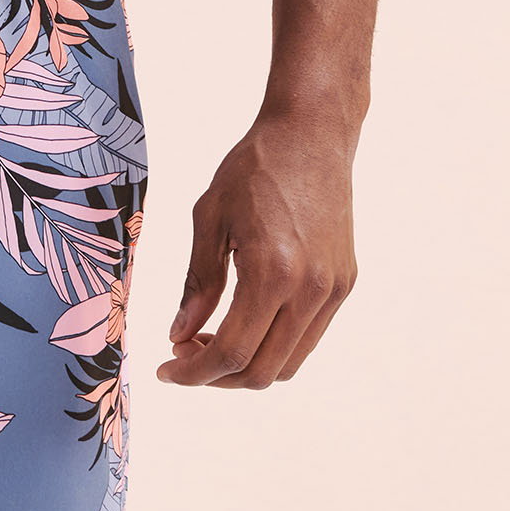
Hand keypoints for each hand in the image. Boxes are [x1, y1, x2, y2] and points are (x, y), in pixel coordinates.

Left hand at [155, 109, 357, 387]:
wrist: (310, 134)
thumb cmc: (253, 167)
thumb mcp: (209, 217)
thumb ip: (197, 283)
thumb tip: (179, 335)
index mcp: (273, 272)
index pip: (233, 353)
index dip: (195, 373)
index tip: (166, 370)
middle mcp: (311, 289)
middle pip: (263, 370)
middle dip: (217, 376)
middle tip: (183, 355)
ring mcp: (333, 290)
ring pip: (289, 362)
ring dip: (247, 365)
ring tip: (210, 339)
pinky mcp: (344, 283)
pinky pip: (308, 336)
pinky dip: (274, 344)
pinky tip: (244, 321)